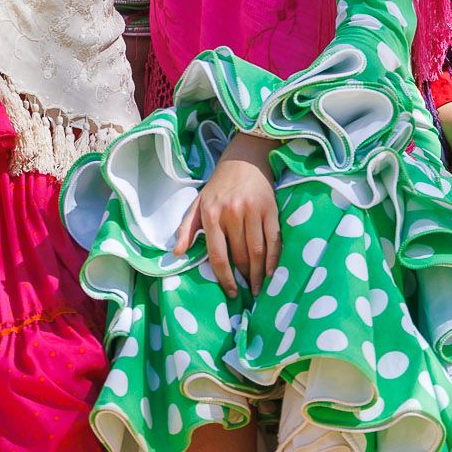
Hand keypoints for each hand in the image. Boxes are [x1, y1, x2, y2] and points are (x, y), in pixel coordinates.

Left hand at [178, 135, 277, 298]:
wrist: (244, 159)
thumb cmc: (219, 185)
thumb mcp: (198, 203)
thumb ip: (186, 228)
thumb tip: (177, 253)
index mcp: (212, 215)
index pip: (218, 255)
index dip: (224, 278)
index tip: (230, 292)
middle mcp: (232, 214)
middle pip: (240, 256)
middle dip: (243, 278)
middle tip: (246, 292)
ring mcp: (253, 211)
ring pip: (257, 251)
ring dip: (258, 274)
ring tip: (258, 288)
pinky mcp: (270, 209)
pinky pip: (273, 239)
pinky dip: (273, 258)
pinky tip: (271, 272)